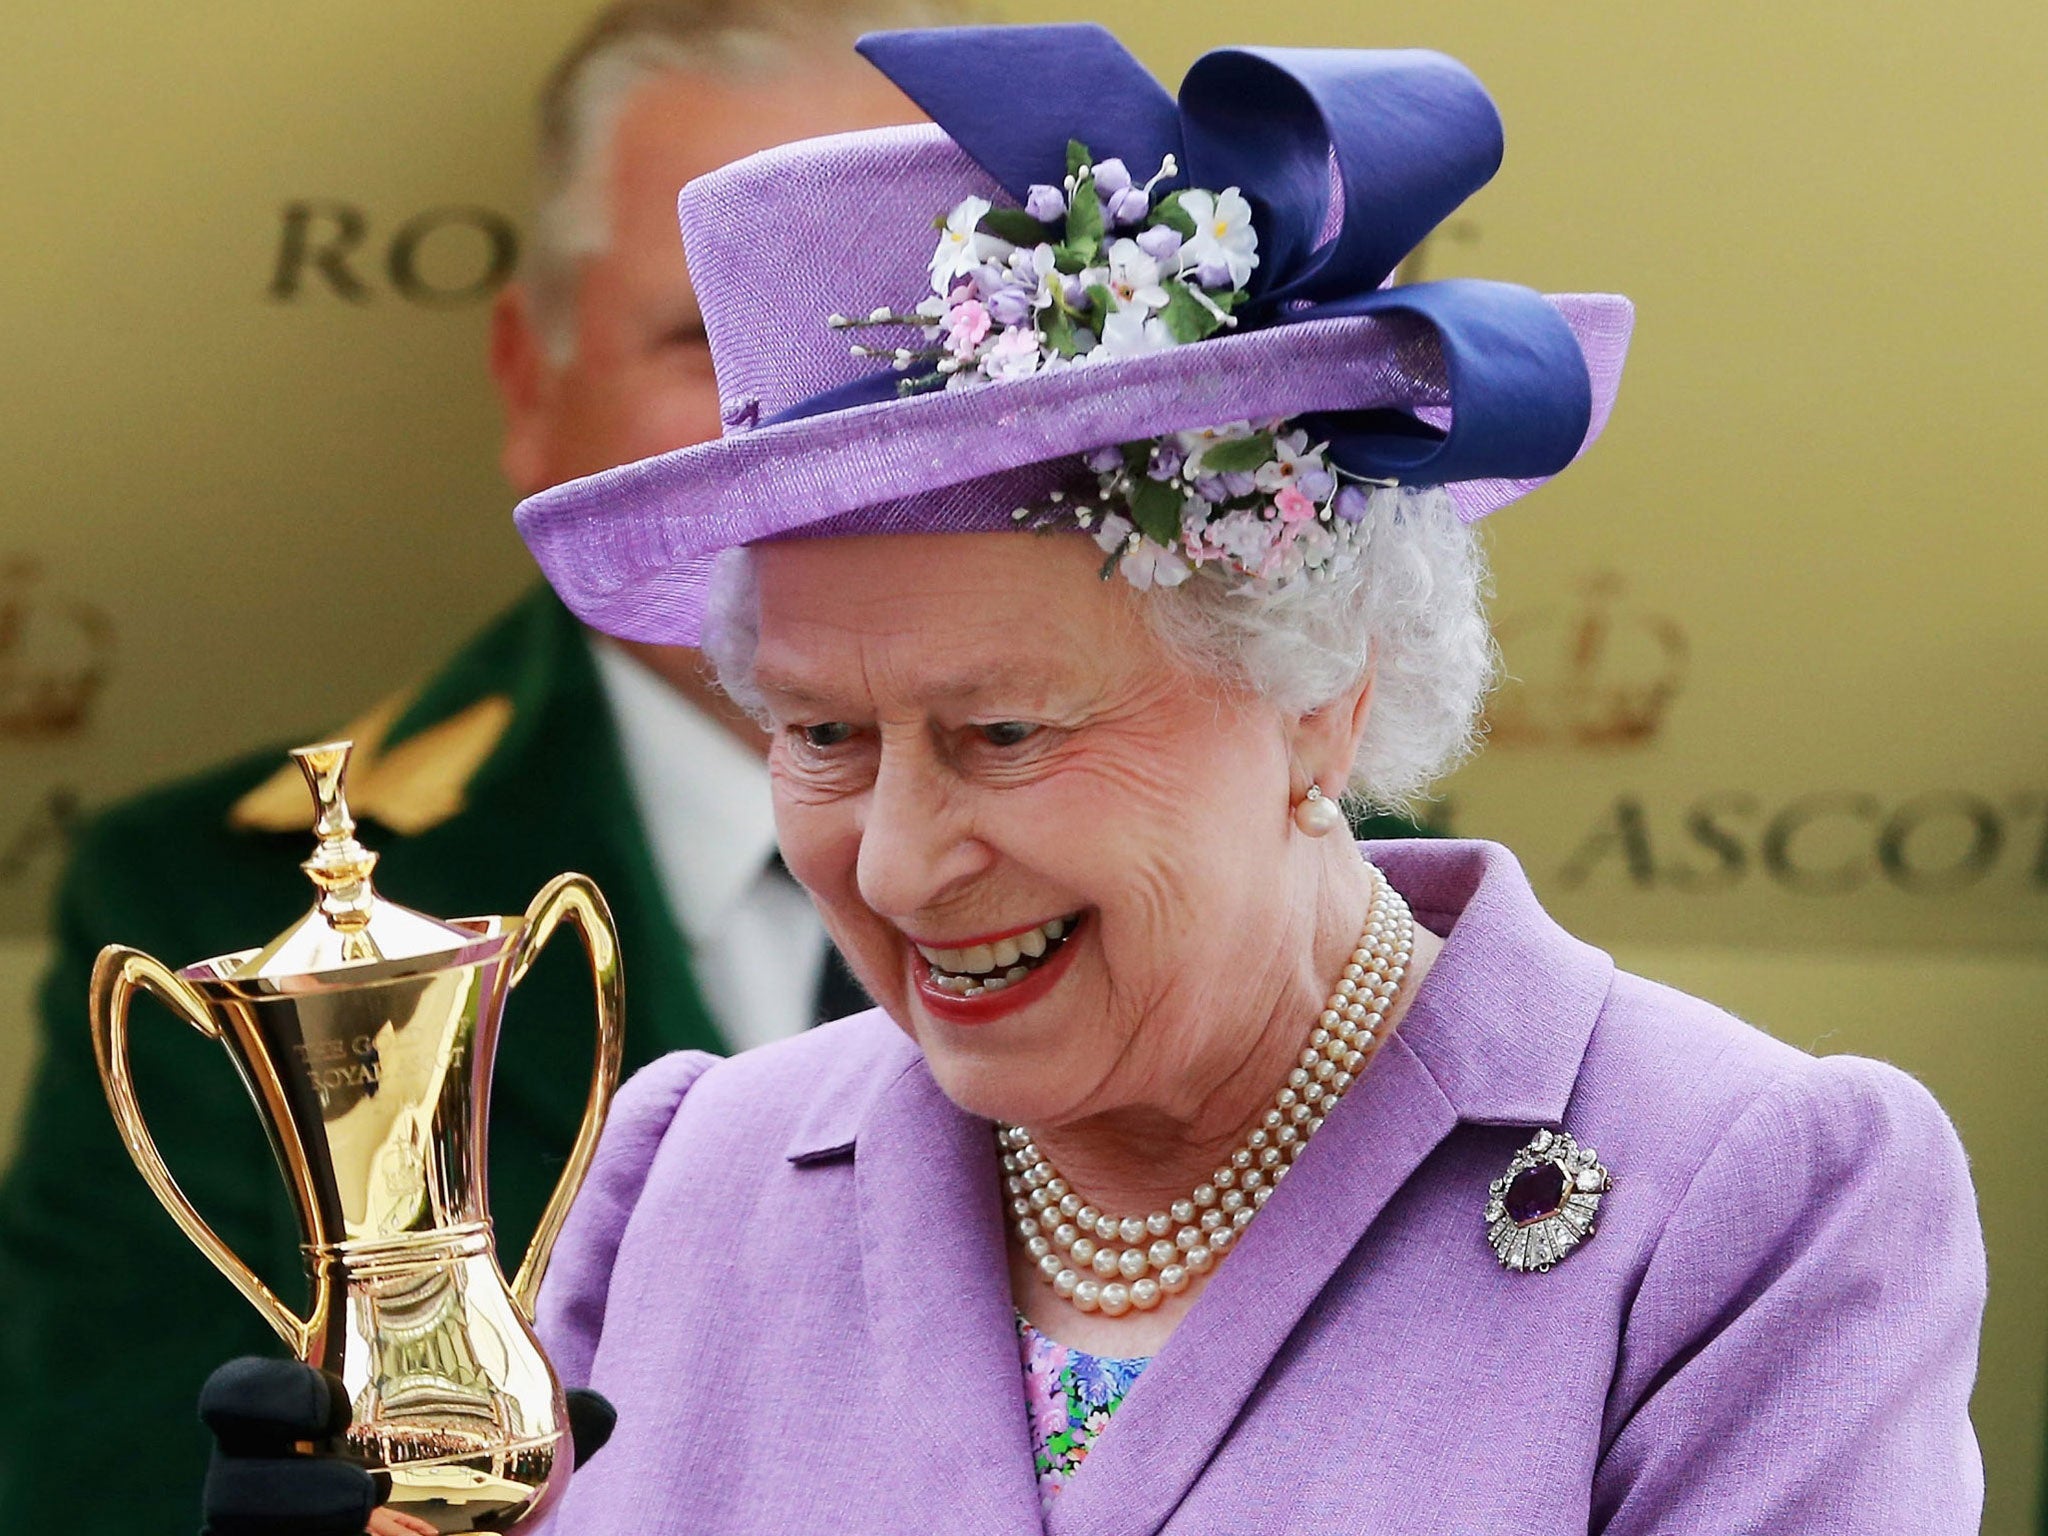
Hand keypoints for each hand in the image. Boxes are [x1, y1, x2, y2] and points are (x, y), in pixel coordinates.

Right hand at [198, 1358, 617, 1534]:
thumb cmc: (440, 1487)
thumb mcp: (481, 1453)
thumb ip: (537, 1429)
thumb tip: (602, 1413)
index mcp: (282, 1429)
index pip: (232, 1397)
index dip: (259, 1395)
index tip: (328, 1399)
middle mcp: (250, 1492)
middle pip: (225, 1493)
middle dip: (275, 1494)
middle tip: (358, 1496)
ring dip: (292, 1535)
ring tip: (369, 1533)